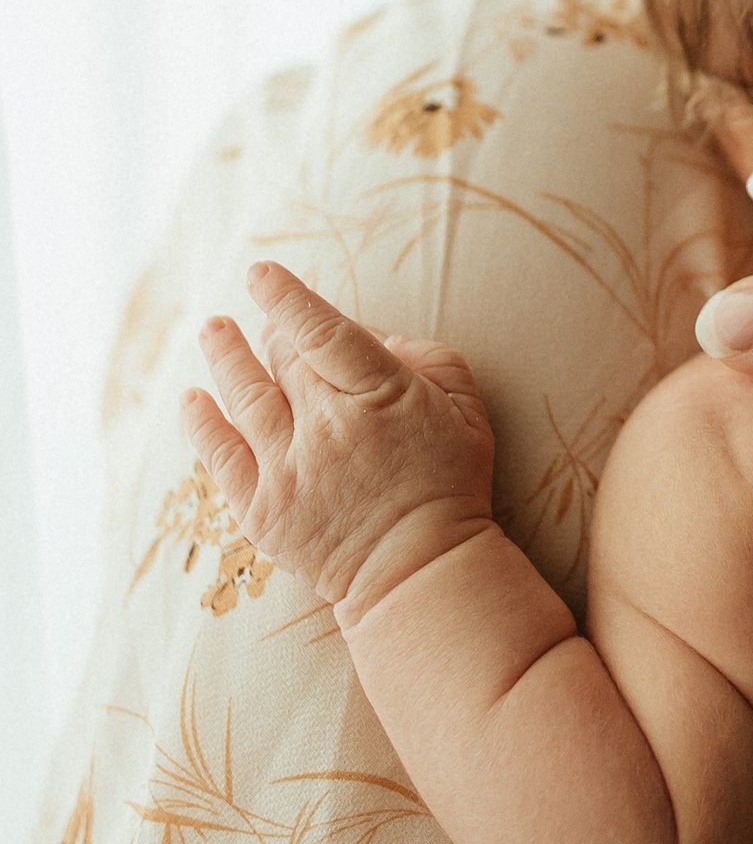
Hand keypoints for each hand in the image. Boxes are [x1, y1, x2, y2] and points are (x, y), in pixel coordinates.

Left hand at [183, 262, 497, 623]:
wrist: (420, 569)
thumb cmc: (450, 483)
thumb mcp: (467, 410)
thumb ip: (429, 360)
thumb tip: (377, 337)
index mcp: (379, 396)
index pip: (322, 331)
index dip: (287, 298)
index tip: (261, 273)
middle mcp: (327, 427)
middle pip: (283, 360)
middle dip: (273, 335)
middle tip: (271, 327)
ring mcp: (288, 469)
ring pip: (244, 396)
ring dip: (225, 357)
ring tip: (213, 329)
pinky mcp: (262, 509)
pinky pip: (220, 456)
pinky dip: (201, 422)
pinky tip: (193, 398)